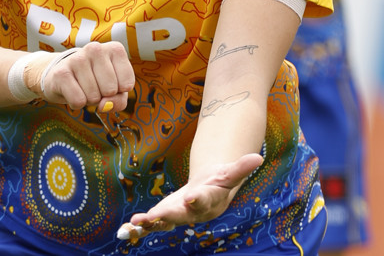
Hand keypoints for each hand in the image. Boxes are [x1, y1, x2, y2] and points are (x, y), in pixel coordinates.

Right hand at [36, 41, 134, 111]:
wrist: (64, 77)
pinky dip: (76, 104)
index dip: (119, 92)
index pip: (127, 83)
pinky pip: (78, 100)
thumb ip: (119, 100)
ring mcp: (78, 58)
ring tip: (82, 87)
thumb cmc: (96, 81)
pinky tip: (72, 92)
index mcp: (115, 49)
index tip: (110, 84)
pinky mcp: (62, 72)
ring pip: (94, 96)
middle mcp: (96, 49)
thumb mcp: (115, 89)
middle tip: (95, 87)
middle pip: (110, 90)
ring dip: (89, 100)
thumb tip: (104, 105)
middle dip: (103, 96)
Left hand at [117, 153, 262, 240]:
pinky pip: (152, 223)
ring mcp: (178, 216)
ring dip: (149, 223)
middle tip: (154, 216)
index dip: (198, 200)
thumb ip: (241, 167)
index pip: (204, 200)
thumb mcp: (230, 172)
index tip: (191, 197)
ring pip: (163, 222)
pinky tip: (126, 227)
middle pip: (180, 215)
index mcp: (208, 200)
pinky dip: (139, 226)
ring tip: (135, 222)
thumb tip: (258, 157)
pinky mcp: (166, 216)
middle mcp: (192, 213)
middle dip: (167, 216)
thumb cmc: (219, 182)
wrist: (209, 195)